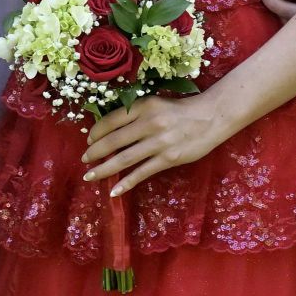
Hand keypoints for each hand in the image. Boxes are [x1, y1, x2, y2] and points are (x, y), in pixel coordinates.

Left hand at [83, 95, 229, 196]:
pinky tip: (113, 191)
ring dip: (103, 169)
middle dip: (95, 153)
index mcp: (144, 106)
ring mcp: (159, 142)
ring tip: (91, 176)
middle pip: (113, 141)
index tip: (89, 141)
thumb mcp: (156, 104)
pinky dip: (125, 183)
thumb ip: (136, 114)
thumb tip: (111, 130)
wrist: (211, 117)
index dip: (96, 132)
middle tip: (84, 160)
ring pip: (124, 159)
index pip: (111, 120)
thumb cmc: (181, 110)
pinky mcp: (168, 158)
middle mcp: (149, 123)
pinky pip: (142, 173)